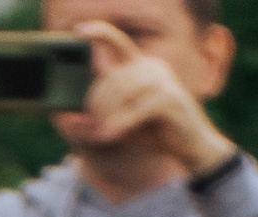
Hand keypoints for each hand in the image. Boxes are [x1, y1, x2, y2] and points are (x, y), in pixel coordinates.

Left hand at [59, 22, 233, 176]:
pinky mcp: (170, 98)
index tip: (79, 30)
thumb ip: (96, 120)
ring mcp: (162, 79)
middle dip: (97, 106)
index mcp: (140, 66)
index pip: (117, 41)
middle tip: (95, 129)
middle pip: (111, 79)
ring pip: (122, 93)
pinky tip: (111, 136)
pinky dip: (121, 124)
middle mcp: (151, 66)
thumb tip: (67, 120)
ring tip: (104, 135)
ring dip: (108, 117)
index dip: (99, 33)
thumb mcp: (121, 125)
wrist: (190, 146)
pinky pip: (137, 109)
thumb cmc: (154, 133)